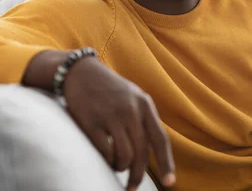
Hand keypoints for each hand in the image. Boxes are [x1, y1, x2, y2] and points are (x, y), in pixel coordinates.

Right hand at [62, 56, 175, 190]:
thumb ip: (144, 119)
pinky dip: (107, 160)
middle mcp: (131, 111)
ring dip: (121, 167)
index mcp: (145, 105)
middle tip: (132, 187)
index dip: (167, 162)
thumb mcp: (134, 97)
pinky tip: (105, 158)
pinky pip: (105, 151)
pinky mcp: (91, 122)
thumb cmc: (110, 89)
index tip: (170, 182)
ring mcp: (111, 116)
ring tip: (117, 167)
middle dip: (138, 175)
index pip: (160, 139)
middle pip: (142, 152)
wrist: (82, 73)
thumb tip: (153, 149)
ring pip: (125, 155)